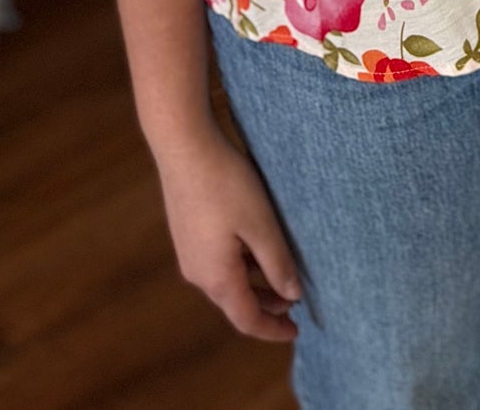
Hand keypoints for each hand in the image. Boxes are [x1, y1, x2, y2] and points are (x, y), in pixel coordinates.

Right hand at [155, 125, 300, 341]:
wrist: (183, 147)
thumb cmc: (225, 184)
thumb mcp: (261, 224)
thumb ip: (278, 264)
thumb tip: (291, 296)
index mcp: (217, 277)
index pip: (247, 319)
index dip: (273, 330)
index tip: (296, 332)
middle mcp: (198, 272)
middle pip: (235, 303)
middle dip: (266, 308)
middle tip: (294, 306)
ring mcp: (189, 253)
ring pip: (226, 282)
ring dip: (254, 285)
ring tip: (282, 277)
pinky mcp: (187, 234)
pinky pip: (217, 263)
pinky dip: (241, 267)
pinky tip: (255, 248)